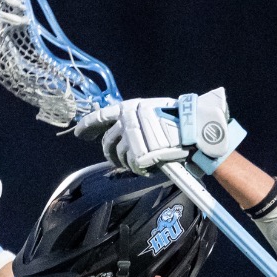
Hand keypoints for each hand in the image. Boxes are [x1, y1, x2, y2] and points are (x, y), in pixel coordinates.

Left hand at [73, 89, 244, 174]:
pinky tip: (152, 165)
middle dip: (113, 154)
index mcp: (131, 107)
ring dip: (129, 163)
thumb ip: (136, 122)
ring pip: (118, 156)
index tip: (79, 134)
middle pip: (108, 142)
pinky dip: (140, 169)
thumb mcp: (155, 114)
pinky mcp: (136, 153)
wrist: (197, 133)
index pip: (102, 116)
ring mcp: (130, 136)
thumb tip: (119, 134)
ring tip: (147, 160)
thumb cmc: (182, 125)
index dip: (88, 126)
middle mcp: (127, 118)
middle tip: (124, 161)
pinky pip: (131, 167)